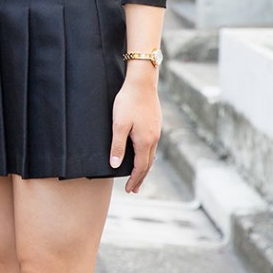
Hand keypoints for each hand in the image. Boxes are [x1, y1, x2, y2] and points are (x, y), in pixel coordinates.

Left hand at [109, 69, 161, 193]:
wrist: (142, 82)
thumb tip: (116, 165)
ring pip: (151, 155)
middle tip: (134, 189)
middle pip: (148, 164)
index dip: (134, 179)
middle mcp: (154, 138)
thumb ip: (117, 146)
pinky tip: (143, 154)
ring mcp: (156, 131)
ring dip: (144, 167)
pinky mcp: (156, 124)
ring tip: (138, 175)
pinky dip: (147, 155)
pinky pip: (152, 146)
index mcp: (145, 141)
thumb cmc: (128, 102)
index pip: (141, 167)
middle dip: (140, 178)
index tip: (129, 190)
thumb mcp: (119, 124)